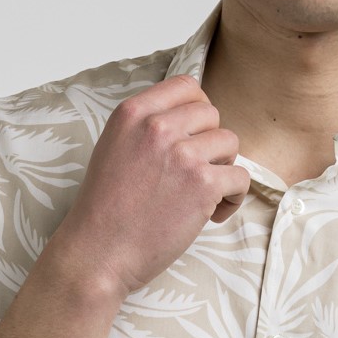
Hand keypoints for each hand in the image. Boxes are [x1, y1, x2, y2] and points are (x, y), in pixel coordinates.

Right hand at [52, 75, 250, 302]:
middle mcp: (157, 127)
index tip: (196, 135)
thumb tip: (188, 121)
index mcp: (133, 113)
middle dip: (210, 143)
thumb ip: (146, 128)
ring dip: (223, 169)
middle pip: (211, 114)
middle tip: (197, 173)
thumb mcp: (114, 149)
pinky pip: (239, 177)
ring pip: (230, 143)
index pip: (186, 86)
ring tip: (205, 196)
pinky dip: (233, 197)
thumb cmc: (105, 209)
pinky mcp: (202, 184)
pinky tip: (212, 214)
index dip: (199, 110)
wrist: (98, 252)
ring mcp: (182, 154)